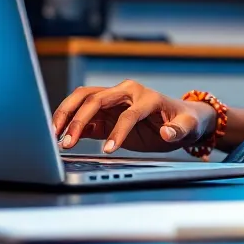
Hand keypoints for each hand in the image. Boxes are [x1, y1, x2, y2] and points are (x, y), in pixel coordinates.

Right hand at [52, 80, 215, 153]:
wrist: (180, 118)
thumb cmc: (184, 121)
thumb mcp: (188, 127)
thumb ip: (178, 129)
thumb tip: (167, 131)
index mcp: (146, 96)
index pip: (128, 113)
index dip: (118, 131)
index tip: (108, 150)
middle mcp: (126, 93)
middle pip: (95, 98)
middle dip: (79, 119)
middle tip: (66, 140)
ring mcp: (114, 101)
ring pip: (83, 100)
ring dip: (67, 115)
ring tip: (55, 136)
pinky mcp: (106, 114)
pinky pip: (83, 115)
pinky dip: (70, 124)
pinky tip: (60, 136)